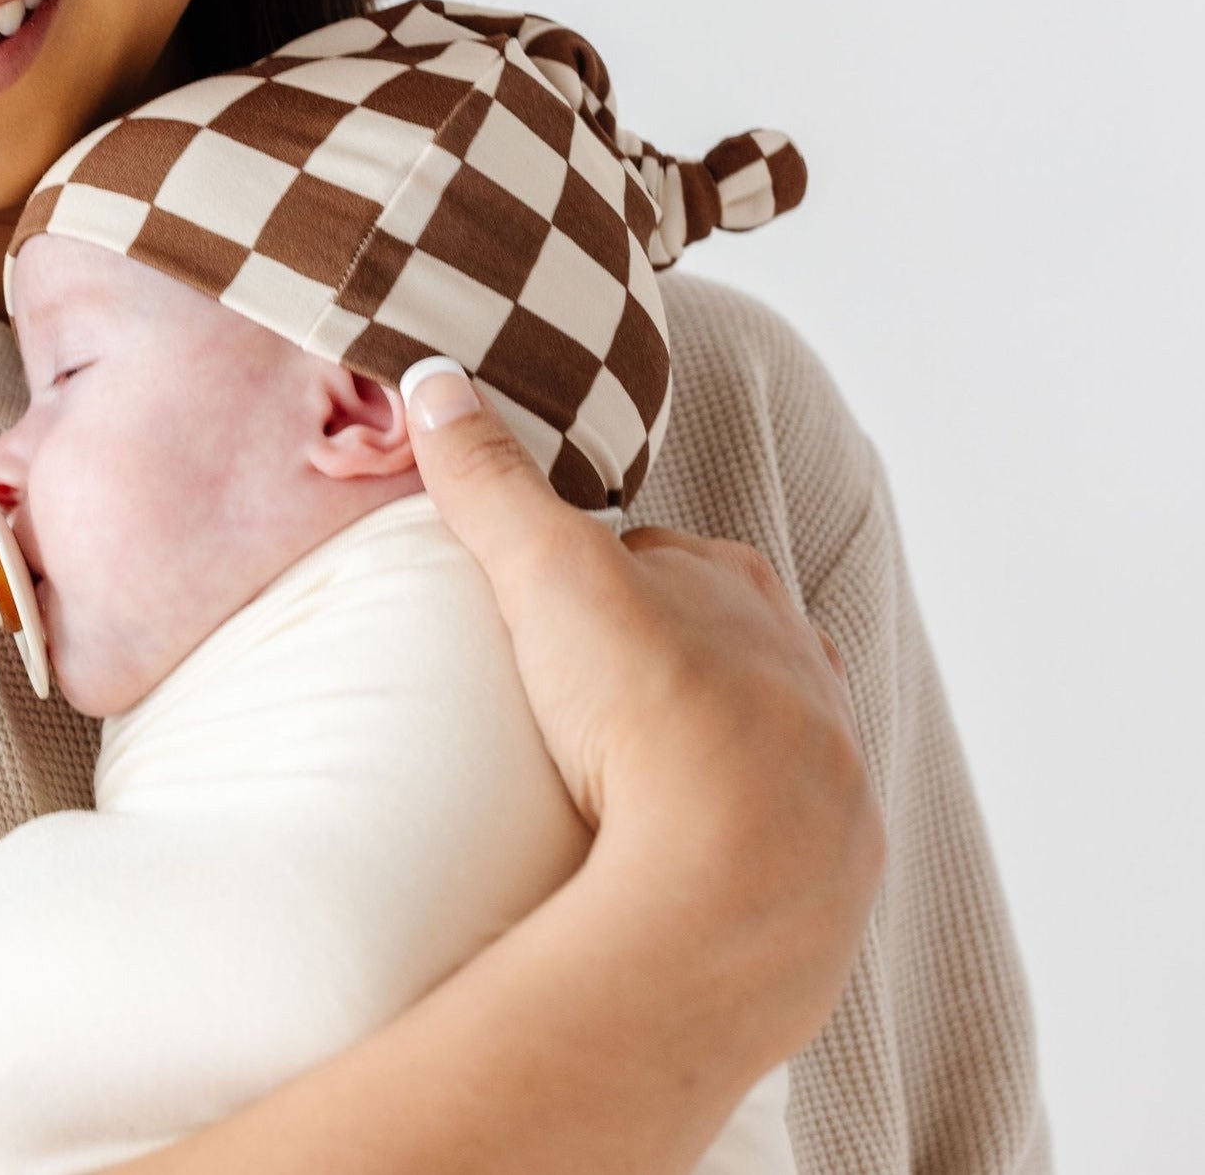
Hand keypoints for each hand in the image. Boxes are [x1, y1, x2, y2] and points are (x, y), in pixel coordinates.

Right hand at [400, 359, 884, 1058]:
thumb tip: (431, 380)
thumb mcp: (548, 571)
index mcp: (741, 586)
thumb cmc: (647, 703)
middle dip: (662, 657)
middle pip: (716, 644)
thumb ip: (490, 479)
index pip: (662, 554)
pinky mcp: (828, 867)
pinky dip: (730, 836)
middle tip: (577, 696)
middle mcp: (800, 668)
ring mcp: (825, 770)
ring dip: (703, 750)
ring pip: (758, 738)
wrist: (737, 881)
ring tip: (622, 784)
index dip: (602, 572)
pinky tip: (675, 854)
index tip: (551, 604)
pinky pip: (774, 836)